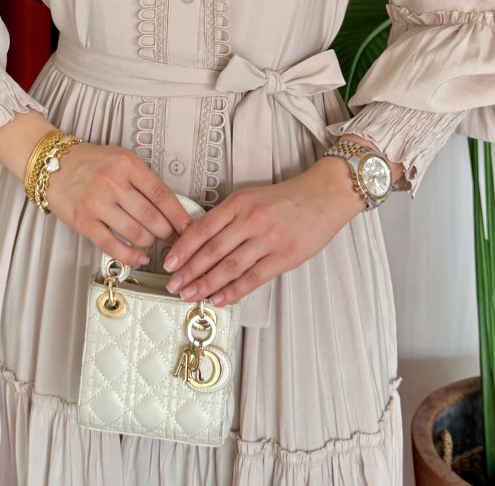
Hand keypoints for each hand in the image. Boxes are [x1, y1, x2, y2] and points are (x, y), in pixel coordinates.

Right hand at [45, 142, 194, 268]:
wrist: (52, 164)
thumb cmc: (88, 162)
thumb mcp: (120, 159)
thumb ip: (142, 180)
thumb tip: (169, 207)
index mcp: (127, 164)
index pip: (161, 194)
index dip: (178, 214)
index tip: (187, 227)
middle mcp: (113, 182)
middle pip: (152, 217)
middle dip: (167, 232)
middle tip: (172, 238)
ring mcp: (97, 202)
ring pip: (136, 233)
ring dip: (148, 243)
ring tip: (150, 242)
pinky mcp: (84, 221)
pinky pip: (113, 246)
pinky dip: (130, 256)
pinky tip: (138, 257)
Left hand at [159, 156, 364, 306]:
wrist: (325, 195)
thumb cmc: (288, 198)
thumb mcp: (253, 197)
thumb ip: (229, 216)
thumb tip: (200, 239)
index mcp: (240, 202)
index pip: (204, 228)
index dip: (184, 248)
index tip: (170, 263)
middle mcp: (251, 220)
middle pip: (212, 250)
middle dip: (189, 271)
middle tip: (174, 285)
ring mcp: (268, 239)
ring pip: (229, 266)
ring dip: (206, 284)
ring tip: (190, 296)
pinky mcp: (284, 257)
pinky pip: (253, 278)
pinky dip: (233, 291)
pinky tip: (219, 299)